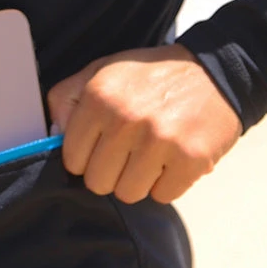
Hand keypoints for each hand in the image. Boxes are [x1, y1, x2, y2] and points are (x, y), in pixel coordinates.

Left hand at [47, 45, 240, 204]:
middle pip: (99, 183)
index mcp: (99, 96)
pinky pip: (163, 196)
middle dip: (113, 171)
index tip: (104, 146)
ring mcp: (159, 140)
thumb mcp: (102, 71)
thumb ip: (67, 99)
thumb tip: (51, 134)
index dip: (87, 157)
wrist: (214, 71)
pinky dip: (169, 182)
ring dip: (141, 179)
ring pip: (130, 194)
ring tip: (153, 152)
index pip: (72, 160)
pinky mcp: (190, 159)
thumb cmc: (152, 77)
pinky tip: (174, 157)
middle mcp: (126, 118)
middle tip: (131, 150)